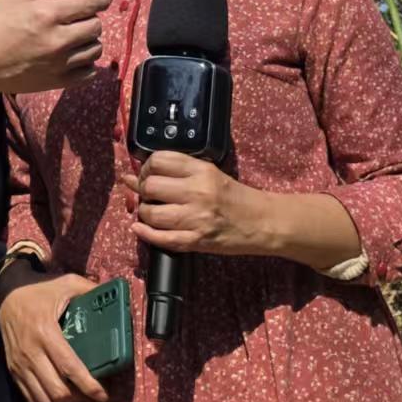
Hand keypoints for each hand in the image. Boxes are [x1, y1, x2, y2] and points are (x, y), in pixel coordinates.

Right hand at [0, 0, 109, 103]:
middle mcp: (58, 39)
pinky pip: (89, 72)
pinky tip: (75, 56)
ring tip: (77, 37)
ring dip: (90, 40)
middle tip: (81, 17)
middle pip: (96, 26)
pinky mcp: (58, 82)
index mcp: (47, 14)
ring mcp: (60, 64)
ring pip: (95, 49)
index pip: (91, 3)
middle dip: (92, 18)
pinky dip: (87, 63)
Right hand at [0, 269, 108, 401]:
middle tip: (91, 393)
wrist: (6, 294)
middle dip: (78, 399)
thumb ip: (90, 289)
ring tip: (77, 396)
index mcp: (46, 332)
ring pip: (43, 400)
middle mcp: (31, 352)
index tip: (103, 394)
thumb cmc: (39, 290)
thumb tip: (114, 296)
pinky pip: (30, 398)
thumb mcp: (66, 283)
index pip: (69, 368)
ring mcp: (20, 364)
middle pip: (57, 391)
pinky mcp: (13, 370)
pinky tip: (59, 396)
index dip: (89, 386)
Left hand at [132, 152, 272, 256]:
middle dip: (142, 190)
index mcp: (201, 170)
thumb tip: (139, 173)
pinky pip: (161, 238)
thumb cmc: (236, 197)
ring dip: (144, 212)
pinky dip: (145, 233)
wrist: (262, 222)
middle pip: (151, 186)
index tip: (146, 174)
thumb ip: (180, 171)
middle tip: (146, 194)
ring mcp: (196, 218)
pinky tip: (140, 228)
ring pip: (151, 213)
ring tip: (150, 211)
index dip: (146, 167)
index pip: (159, 160)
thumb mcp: (211, 173)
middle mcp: (197, 191)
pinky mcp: (196, 241)